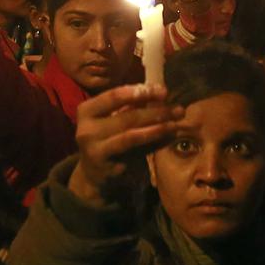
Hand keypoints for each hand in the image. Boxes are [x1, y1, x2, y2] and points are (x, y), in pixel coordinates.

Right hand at [67, 84, 184, 203]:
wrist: (92, 173)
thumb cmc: (107, 139)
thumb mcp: (114, 120)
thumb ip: (133, 108)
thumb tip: (161, 94)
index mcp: (87, 110)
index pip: (114, 96)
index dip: (140, 92)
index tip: (163, 91)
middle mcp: (87, 129)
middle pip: (127, 116)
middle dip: (156, 111)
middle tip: (177, 109)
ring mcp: (95, 149)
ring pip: (131, 135)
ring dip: (157, 128)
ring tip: (175, 123)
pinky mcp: (108, 165)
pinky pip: (135, 152)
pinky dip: (153, 142)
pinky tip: (167, 137)